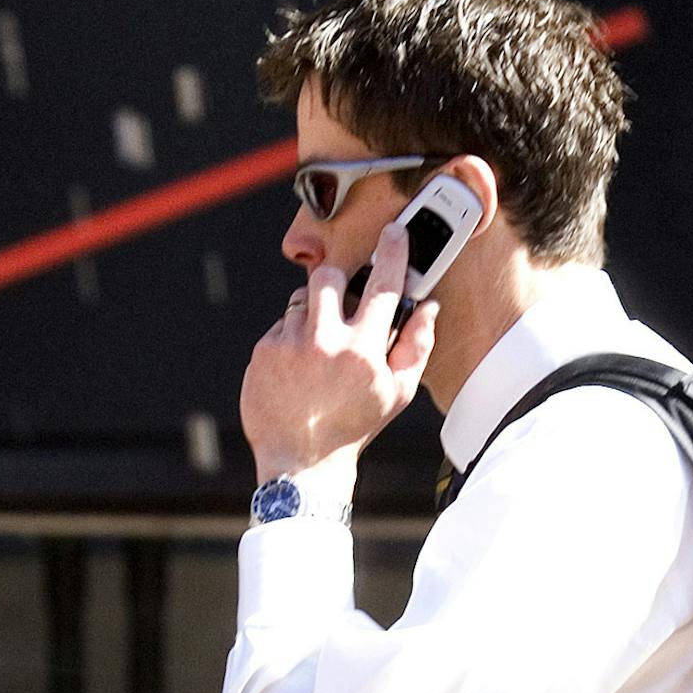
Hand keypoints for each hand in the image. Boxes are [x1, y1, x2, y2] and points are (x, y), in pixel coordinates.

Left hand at [242, 222, 439, 492]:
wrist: (301, 460)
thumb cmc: (355, 425)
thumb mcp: (397, 392)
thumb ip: (417, 346)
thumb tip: (429, 307)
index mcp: (364, 349)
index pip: (384, 286)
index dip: (393, 253)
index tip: (394, 232)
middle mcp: (326, 341)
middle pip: (331, 277)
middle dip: (340, 282)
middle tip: (344, 303)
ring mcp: (290, 344)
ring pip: (302, 298)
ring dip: (314, 311)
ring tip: (319, 344)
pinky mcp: (263, 352)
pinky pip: (280, 324)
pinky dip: (291, 337)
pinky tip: (298, 367)